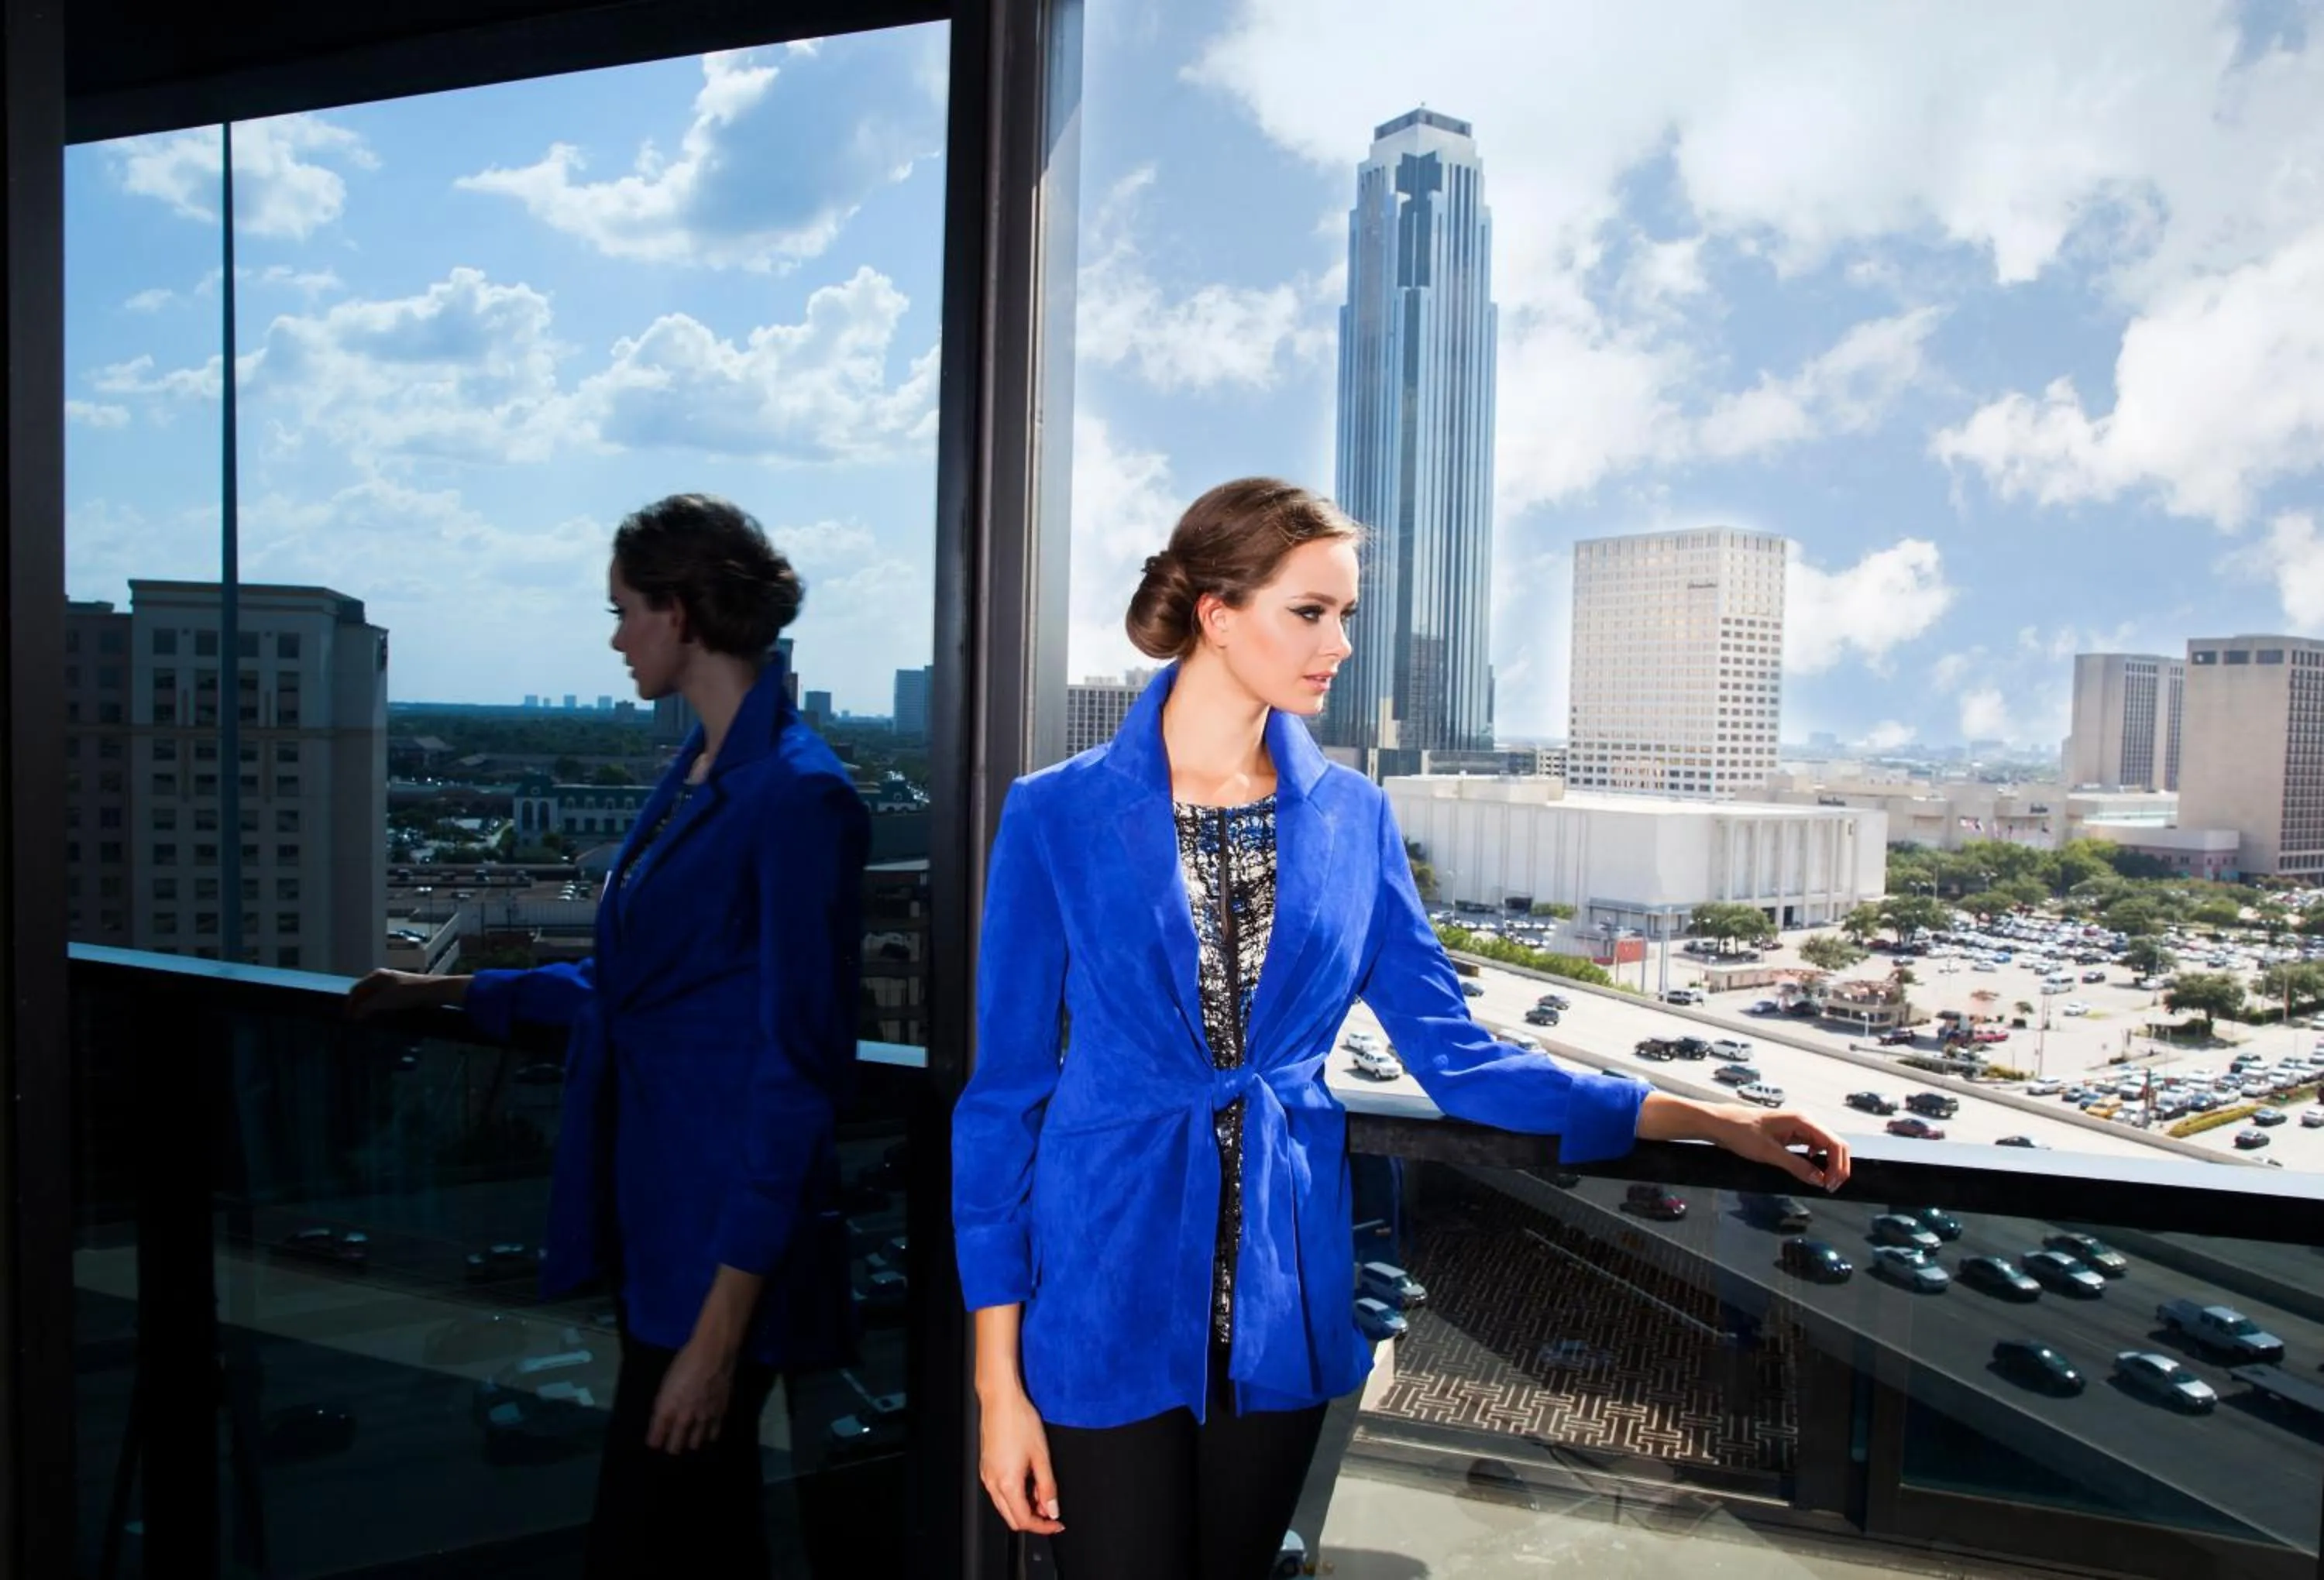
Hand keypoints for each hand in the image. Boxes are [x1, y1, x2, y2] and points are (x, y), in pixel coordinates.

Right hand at [344, 968, 453, 1019]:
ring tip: (365, 1019)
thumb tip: (354, 1015)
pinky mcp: (402, 991)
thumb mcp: (383, 1000)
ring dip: (368, 1007)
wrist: (433, 991)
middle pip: (365, 992)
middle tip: (354, 1020)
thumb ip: (366, 1007)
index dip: (350, 1003)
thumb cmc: (407, 993)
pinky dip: (378, 1007)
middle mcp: (383, 977)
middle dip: (358, 1005)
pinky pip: (385, 999)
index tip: (346, 1017)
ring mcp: (393, 984)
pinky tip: (380, 1015)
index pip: (356, 989)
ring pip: (375, 996)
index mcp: (376, 976)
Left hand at [646, 1334, 735, 1454]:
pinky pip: (713, 1434)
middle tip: (672, 1445)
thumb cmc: (685, 1363)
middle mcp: (683, 1418)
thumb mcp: (667, 1383)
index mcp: (667, 1409)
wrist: (713, 1354)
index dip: (654, 1441)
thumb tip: (662, 1418)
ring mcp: (702, 1418)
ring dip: (690, 1442)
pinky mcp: (719, 1414)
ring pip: (695, 1443)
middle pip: (675, 1446)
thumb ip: (664, 1404)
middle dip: (672, 1447)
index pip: (656, 1437)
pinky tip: (707, 1434)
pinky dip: (708, 1436)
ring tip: (690, 1441)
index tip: (654, 1443)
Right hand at [978, 1386, 1062, 1534]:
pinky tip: (1028, 1482)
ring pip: (1005, 1506)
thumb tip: (1052, 1508)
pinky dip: (1015, 1495)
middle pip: (1012, 1518)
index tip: (1056, 1523)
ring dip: (1024, 1507)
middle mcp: (993, 1482)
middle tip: (1051, 1510)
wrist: (1000, 1399)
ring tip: (1042, 1493)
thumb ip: (1048, 1487)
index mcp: (1007, 1483)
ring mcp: (987, 1475)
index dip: (1043, 1526)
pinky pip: (999, 1492)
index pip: (1024, 1520)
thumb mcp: (1042, 1456)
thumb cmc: (1019, 1420)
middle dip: (1033, 1519)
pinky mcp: (986, 1467)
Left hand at [1710, 1106, 1852, 1191]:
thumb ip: (1796, 1166)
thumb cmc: (1741, 1132)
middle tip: (1830, 1186)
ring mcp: (1798, 1127)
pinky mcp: (1790, 1133)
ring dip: (1828, 1163)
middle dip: (1837, 1166)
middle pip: (1834, 1144)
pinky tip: (1810, 1169)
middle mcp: (1804, 1121)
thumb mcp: (1769, 1153)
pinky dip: (1816, 1159)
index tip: (1831, 1184)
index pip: (1835, 1143)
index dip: (1838, 1165)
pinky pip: (1811, 1146)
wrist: (1721, 1123)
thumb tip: (1818, 1179)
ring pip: (1824, 1145)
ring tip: (1823, 1181)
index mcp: (1802, 1121)